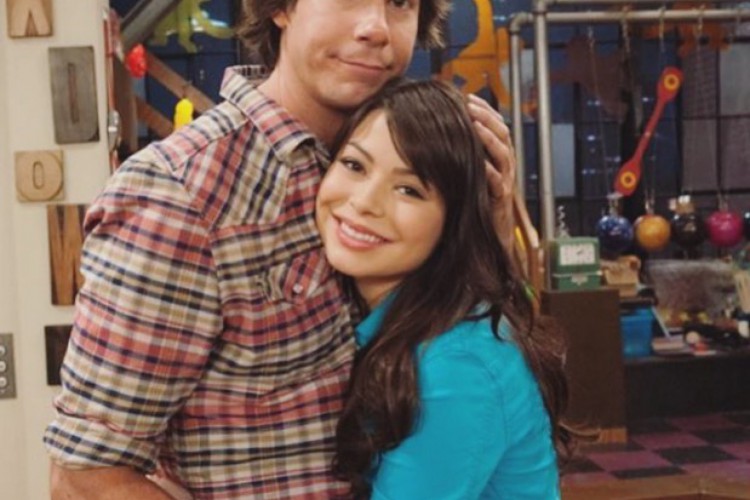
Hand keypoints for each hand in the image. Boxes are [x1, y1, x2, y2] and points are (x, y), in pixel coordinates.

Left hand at [466, 94, 516, 252]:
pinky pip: (498, 183)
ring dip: (489, 138)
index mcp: (497, 159)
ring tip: (475, 124)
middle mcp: (504, 168)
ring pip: (503, 155)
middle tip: (470, 105)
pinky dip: (489, 172)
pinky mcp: (500, 200)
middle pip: (502, 135)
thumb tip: (440, 135)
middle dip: (487, 117)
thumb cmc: (474, 206)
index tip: (468, 98)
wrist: (488, 238)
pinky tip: (479, 162)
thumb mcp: (469, 176)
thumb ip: (463, 157)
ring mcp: (504, 183)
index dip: (484, 111)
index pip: (496, 127)